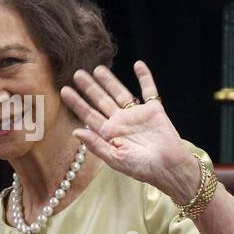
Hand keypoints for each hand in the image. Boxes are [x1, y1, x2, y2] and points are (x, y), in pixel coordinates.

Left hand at [59, 60, 197, 201]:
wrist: (169, 167)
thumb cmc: (142, 168)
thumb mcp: (115, 159)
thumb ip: (96, 145)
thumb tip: (76, 131)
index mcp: (110, 134)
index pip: (89, 115)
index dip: (77, 103)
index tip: (65, 90)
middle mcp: (121, 122)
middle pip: (102, 101)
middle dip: (89, 88)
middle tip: (77, 74)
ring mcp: (137, 115)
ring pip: (120, 93)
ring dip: (110, 81)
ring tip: (98, 69)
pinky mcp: (154, 110)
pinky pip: (149, 91)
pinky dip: (145, 77)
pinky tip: (138, 65)